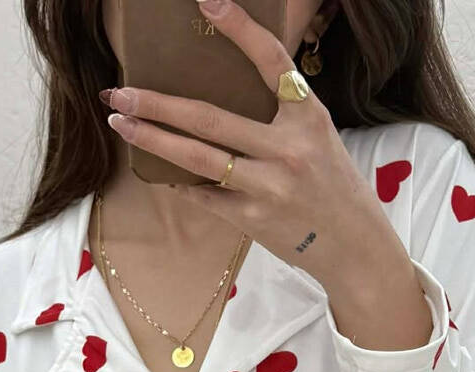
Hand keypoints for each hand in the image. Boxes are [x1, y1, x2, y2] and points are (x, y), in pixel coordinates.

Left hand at [100, 0, 402, 293]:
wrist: (353, 245)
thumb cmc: (330, 183)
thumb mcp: (316, 135)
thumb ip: (278, 112)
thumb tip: (218, 93)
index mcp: (307, 116)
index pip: (271, 61)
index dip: (241, 29)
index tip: (208, 2)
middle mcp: (288, 150)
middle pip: (210, 118)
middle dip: (158, 104)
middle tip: (120, 92)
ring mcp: (269, 188)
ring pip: (198, 158)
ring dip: (154, 140)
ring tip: (122, 124)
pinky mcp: (254, 221)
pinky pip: (205, 196)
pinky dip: (182, 183)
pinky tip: (161, 172)